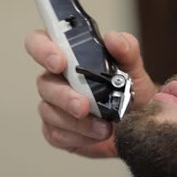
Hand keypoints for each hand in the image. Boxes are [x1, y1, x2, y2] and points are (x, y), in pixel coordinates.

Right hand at [24, 30, 155, 157]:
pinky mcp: (56, 130)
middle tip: (84, 106)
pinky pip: (56, 134)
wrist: (137, 125)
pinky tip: (95, 136)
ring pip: (49, 112)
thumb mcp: (134, 68)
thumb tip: (112, 38)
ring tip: (104, 128)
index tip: (60, 62)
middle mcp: (56, 79)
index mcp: (68, 56)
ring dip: (77, 123)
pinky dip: (78, 137)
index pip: (39, 42)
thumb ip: (126, 49)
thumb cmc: (129, 92)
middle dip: (64, 96)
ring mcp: (53, 106)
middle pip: (44, 83)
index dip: (43, 49)